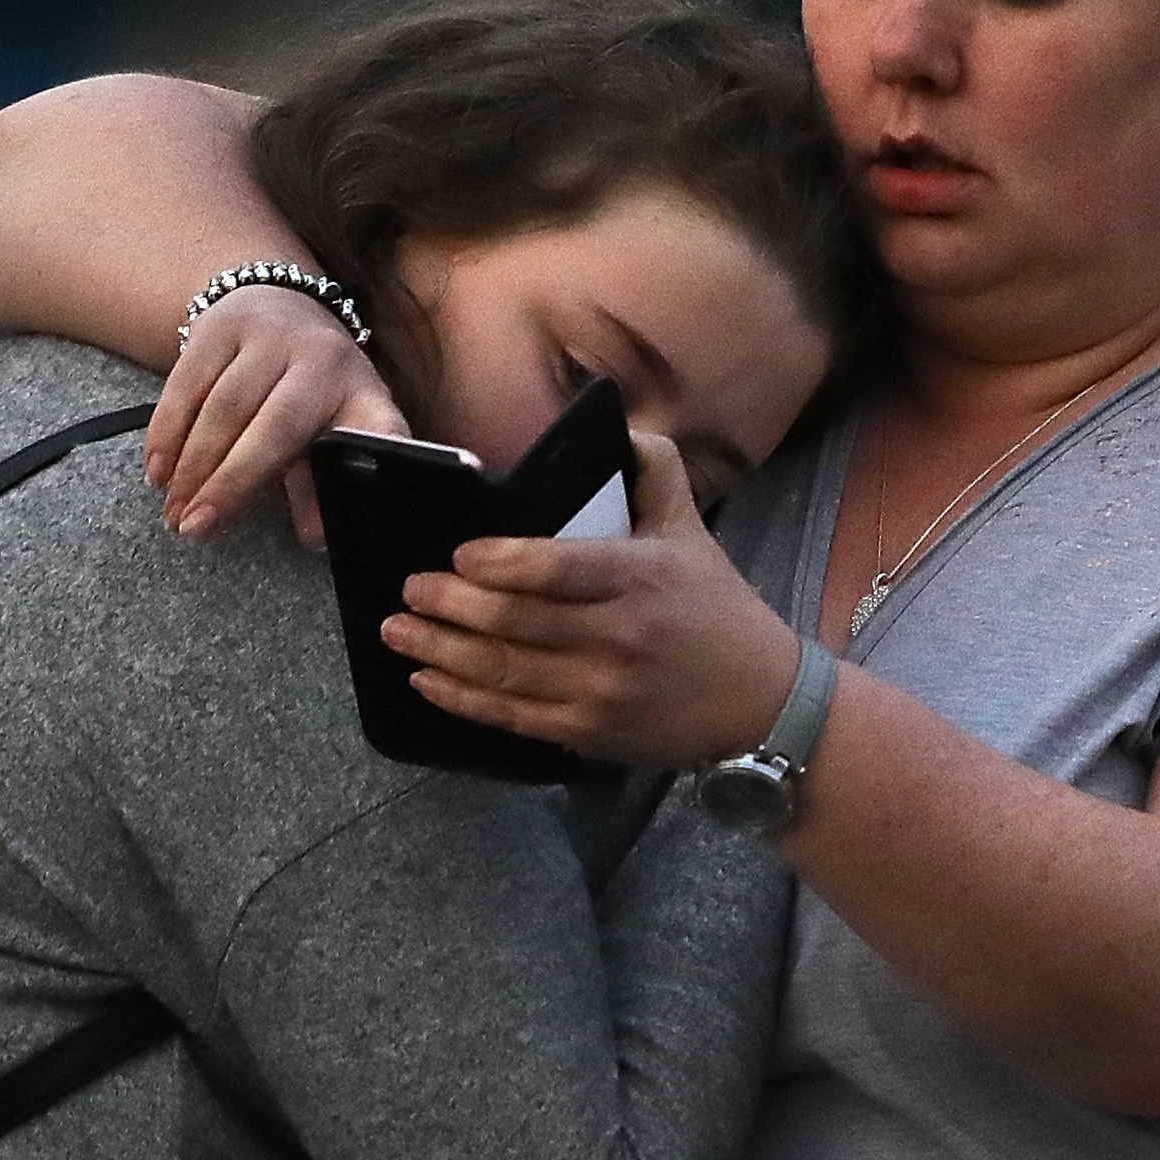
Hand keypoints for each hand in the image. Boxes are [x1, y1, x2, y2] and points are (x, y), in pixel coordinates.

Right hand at [149, 285, 406, 543]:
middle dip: (229, 485)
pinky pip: (185, 386)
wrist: (277, 302)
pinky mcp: (220, 327)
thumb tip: (315, 537)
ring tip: (174, 512)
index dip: (376, 459)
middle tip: (195, 528)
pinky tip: (158, 471)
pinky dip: (167, 434)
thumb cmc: (307, 390)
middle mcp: (321, 359)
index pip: (376, 431)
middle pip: (273, 429)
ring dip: (191, 467)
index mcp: (361, 394)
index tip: (354, 508)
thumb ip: (319, 483)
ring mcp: (269, 336)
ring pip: (222, 408)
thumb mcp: (328, 429)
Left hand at [384, 436, 806, 767]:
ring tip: (398, 631)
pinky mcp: (589, 734)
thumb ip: (657, 471)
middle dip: (450, 604)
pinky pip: (513, 717)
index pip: (555, 567)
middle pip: (514, 621)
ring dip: (440, 652)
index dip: (498, 562)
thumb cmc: (719, 611)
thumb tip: (620, 425)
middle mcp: (616, 636)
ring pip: (502, 671)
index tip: (459, 554)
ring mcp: (600, 691)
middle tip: (411, 589)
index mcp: (639, 577)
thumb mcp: (693, 531)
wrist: (761, 704)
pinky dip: (463, 700)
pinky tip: (426, 682)